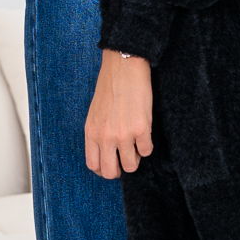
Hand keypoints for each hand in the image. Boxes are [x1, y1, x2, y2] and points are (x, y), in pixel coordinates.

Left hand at [85, 49, 153, 177]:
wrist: (124, 68)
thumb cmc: (110, 87)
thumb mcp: (95, 113)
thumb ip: (98, 133)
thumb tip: (107, 151)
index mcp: (91, 132)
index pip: (93, 165)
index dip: (103, 169)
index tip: (112, 164)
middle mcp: (105, 137)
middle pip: (110, 172)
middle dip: (120, 170)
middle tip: (126, 160)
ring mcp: (123, 135)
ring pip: (131, 165)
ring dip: (135, 158)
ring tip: (136, 144)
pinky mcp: (141, 129)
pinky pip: (146, 151)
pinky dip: (147, 146)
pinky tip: (145, 133)